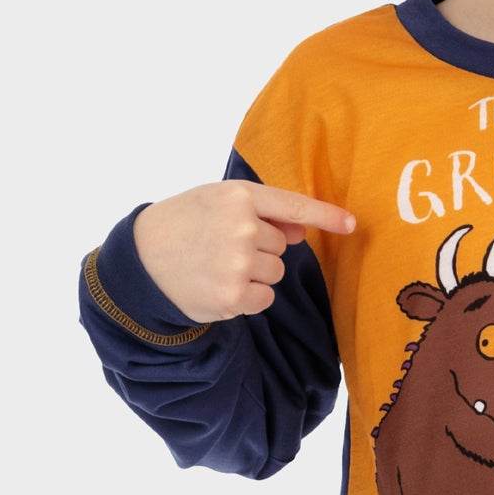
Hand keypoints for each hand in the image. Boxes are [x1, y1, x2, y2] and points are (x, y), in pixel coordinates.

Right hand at [133, 179, 357, 324]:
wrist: (141, 260)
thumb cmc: (184, 225)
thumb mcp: (217, 203)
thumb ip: (262, 213)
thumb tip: (302, 233)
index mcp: (238, 196)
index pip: (293, 206)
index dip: (325, 216)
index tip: (352, 224)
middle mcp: (241, 227)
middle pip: (283, 246)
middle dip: (261, 249)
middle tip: (222, 247)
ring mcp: (238, 262)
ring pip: (276, 273)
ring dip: (255, 274)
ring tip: (218, 266)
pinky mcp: (234, 295)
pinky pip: (265, 298)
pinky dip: (249, 297)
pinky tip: (220, 286)